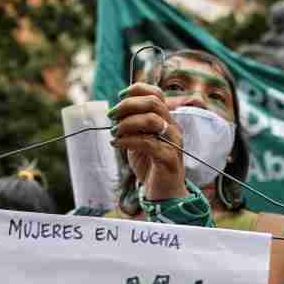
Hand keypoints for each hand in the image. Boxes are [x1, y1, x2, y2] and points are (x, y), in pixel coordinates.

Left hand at [109, 83, 187, 200]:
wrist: (164, 194)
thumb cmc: (150, 167)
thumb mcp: (138, 142)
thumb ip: (132, 126)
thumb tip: (115, 112)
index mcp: (166, 120)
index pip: (157, 94)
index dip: (137, 90)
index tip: (119, 96)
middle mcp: (173, 128)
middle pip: (153, 103)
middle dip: (128, 105)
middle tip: (111, 115)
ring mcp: (173, 143)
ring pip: (151, 120)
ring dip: (127, 123)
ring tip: (114, 132)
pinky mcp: (169, 158)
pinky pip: (148, 143)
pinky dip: (128, 140)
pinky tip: (116, 144)